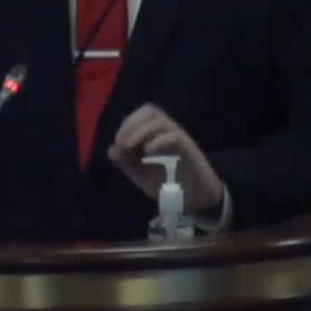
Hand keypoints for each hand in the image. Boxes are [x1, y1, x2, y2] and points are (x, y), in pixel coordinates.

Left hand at [108, 103, 223, 213]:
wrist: (198, 200)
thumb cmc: (170, 184)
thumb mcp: (143, 175)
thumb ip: (127, 163)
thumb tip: (111, 150)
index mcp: (157, 133)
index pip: (143, 113)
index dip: (128, 123)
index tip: (119, 143)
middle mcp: (169, 131)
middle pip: (150, 110)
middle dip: (131, 124)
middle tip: (123, 144)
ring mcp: (180, 139)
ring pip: (161, 121)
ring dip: (141, 132)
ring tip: (131, 148)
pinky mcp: (189, 151)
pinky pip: (175, 137)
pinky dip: (157, 142)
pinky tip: (148, 154)